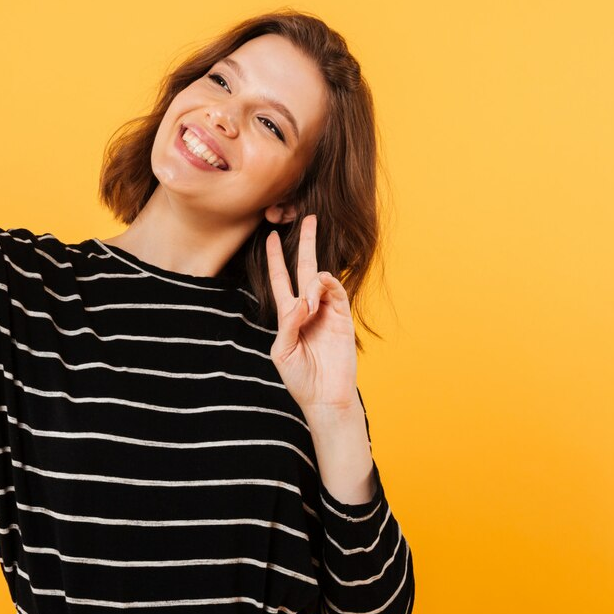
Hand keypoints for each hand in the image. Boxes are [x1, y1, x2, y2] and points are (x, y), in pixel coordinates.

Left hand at [265, 214, 358, 412]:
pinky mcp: (343, 316)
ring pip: (320, 279)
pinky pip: (336, 291)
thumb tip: (301, 301)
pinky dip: (325, 287)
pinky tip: (317, 299)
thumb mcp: (282, 352)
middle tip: (308, 217)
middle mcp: (308, 308)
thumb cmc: (300, 378)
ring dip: (312, 284)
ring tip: (309, 307)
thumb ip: (287, 324)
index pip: (281, 280)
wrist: (326, 396)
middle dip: (306, 242)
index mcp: (289, 315)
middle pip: (305, 267)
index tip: (271, 237)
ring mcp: (327, 310)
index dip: (276, 259)